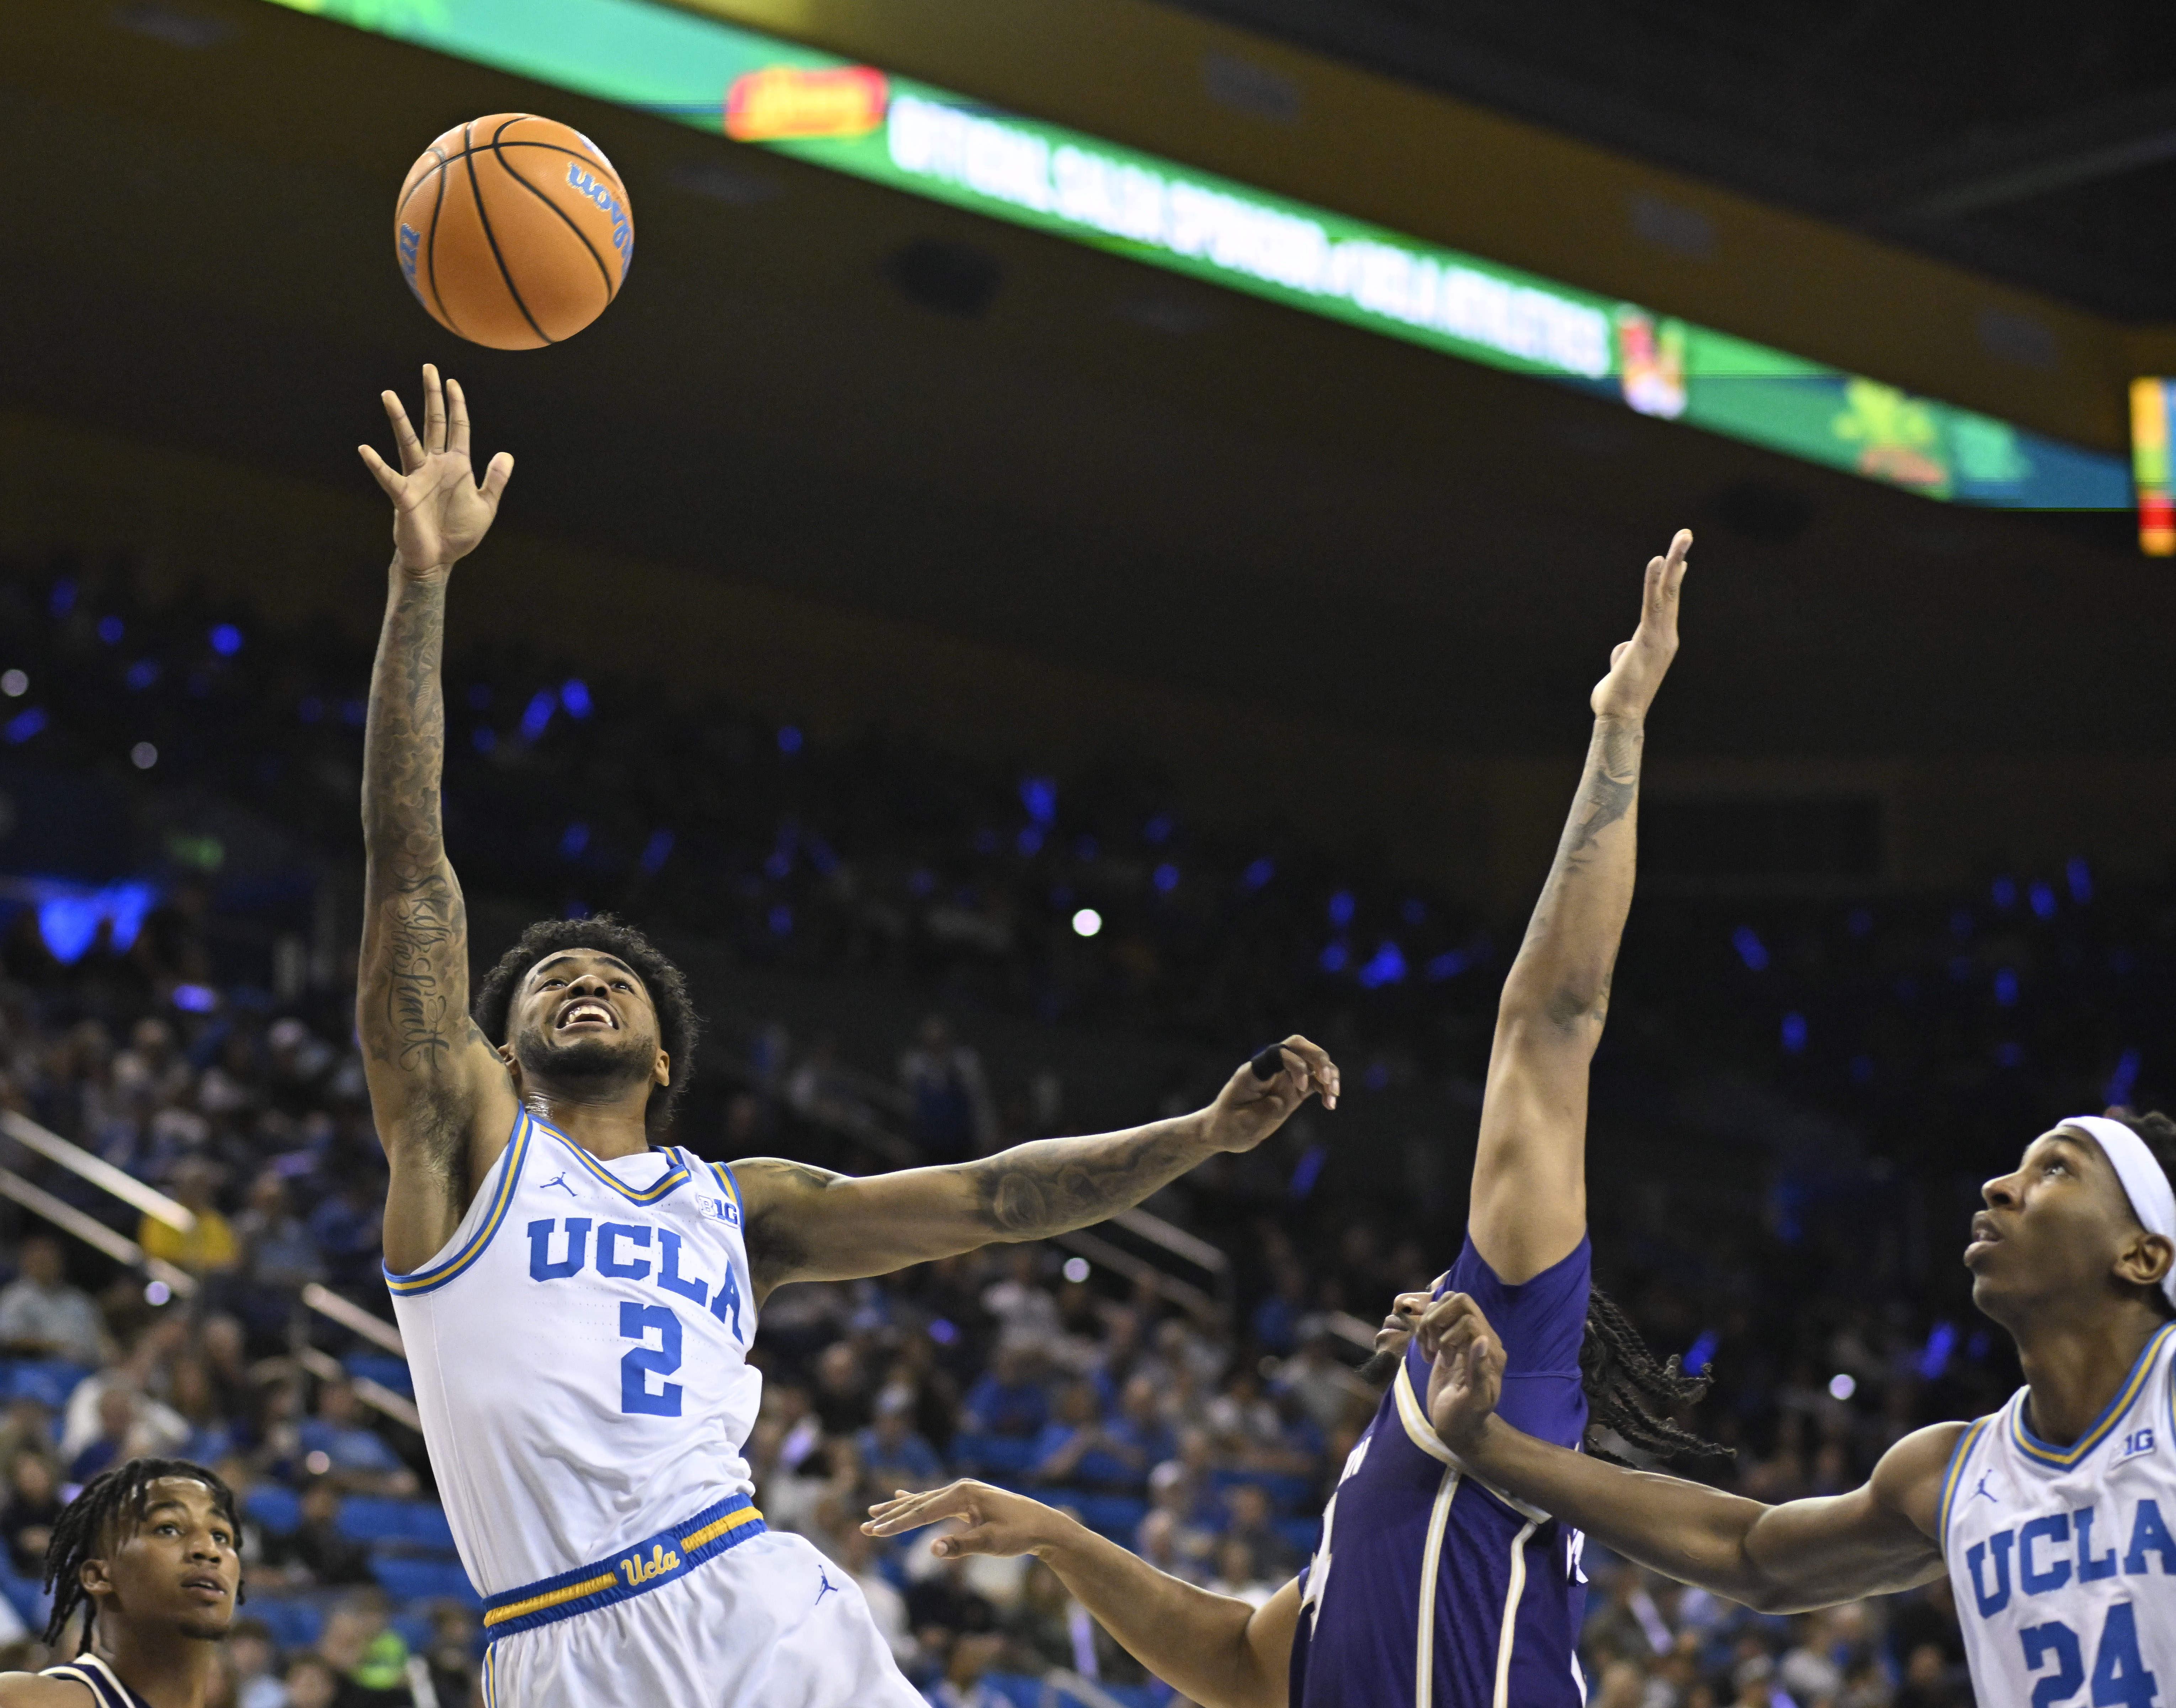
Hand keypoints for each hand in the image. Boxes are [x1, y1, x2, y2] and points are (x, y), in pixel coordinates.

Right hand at [358, 364, 514, 573]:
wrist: (439, 559)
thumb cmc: (458, 533)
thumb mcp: (485, 506)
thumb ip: (495, 480)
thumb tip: (506, 454)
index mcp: (456, 466)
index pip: (458, 428)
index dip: (457, 405)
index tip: (453, 382)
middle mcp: (435, 465)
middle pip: (433, 423)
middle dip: (432, 397)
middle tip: (428, 368)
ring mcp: (417, 478)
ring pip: (407, 441)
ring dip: (399, 418)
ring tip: (388, 394)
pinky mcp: (403, 495)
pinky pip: (388, 476)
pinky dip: (377, 464)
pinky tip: (365, 449)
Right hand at [862, 1480, 1071, 1558]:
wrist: (1043, 1524)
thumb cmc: (1019, 1534)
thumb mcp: (991, 1543)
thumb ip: (961, 1545)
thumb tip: (932, 1548)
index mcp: (962, 1494)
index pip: (921, 1512)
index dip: (896, 1525)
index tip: (873, 1532)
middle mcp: (960, 1488)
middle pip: (918, 1503)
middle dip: (891, 1516)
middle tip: (865, 1526)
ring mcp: (963, 1492)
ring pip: (923, 1501)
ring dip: (899, 1508)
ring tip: (874, 1511)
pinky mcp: (967, 1500)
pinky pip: (935, 1501)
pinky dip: (916, 1501)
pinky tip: (901, 1496)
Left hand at [1201, 1035, 1338, 1151]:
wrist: (1222, 1132)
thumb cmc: (1227, 1126)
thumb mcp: (1242, 1122)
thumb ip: (1266, 1109)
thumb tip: (1286, 1098)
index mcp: (1253, 1072)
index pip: (1279, 1053)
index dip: (1296, 1064)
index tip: (1301, 1088)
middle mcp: (1270, 1070)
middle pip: (1299, 1046)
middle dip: (1318, 1058)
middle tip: (1328, 1081)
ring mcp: (1283, 1079)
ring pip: (1312, 1062)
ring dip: (1328, 1073)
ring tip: (1334, 1095)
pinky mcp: (1293, 1092)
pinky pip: (1315, 1082)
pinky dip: (1326, 1090)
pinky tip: (1330, 1105)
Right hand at [1417, 1291, 1505, 1453]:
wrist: (1458, 1427)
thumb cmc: (1468, 1417)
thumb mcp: (1475, 1399)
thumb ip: (1479, 1369)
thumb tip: (1481, 1340)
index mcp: (1490, 1349)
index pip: (1469, 1317)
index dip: (1450, 1335)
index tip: (1446, 1362)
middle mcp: (1479, 1337)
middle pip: (1458, 1301)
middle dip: (1437, 1320)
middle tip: (1434, 1348)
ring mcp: (1462, 1337)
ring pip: (1444, 1304)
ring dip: (1429, 1324)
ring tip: (1429, 1352)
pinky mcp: (1447, 1341)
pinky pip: (1434, 1317)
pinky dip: (1424, 1331)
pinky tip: (1426, 1354)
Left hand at [1590, 529, 1689, 720]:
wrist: (1619, 718)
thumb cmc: (1617, 699)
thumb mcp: (1621, 670)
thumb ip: (1624, 654)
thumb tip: (1621, 650)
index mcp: (1658, 643)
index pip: (1667, 606)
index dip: (1672, 581)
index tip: (1680, 562)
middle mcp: (1666, 637)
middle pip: (1673, 593)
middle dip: (1679, 561)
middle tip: (1685, 534)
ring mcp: (1660, 637)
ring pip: (1668, 592)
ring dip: (1675, 561)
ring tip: (1683, 536)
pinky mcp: (1648, 639)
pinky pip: (1653, 604)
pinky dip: (1654, 581)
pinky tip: (1657, 560)